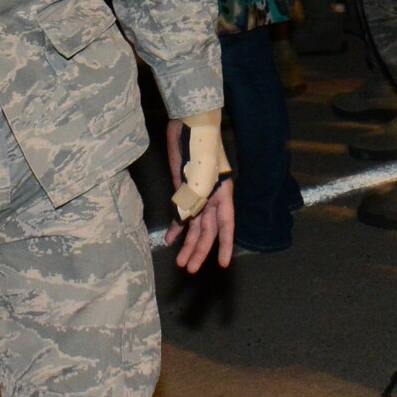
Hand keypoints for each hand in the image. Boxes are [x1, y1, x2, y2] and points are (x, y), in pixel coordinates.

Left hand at [164, 119, 235, 271]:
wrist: (189, 127)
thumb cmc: (200, 148)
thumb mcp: (200, 175)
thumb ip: (194, 199)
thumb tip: (185, 221)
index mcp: (222, 195)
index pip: (226, 226)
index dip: (224, 245)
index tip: (222, 264)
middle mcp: (212, 199)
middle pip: (207, 231)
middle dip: (199, 250)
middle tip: (190, 268)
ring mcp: (197, 196)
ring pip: (194, 226)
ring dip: (187, 244)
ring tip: (181, 263)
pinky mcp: (183, 191)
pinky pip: (181, 214)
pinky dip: (176, 228)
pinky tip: (170, 240)